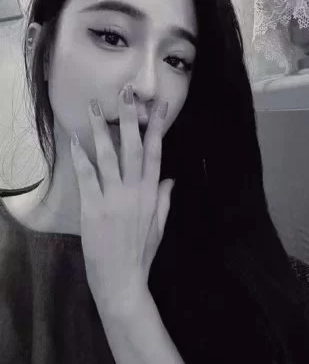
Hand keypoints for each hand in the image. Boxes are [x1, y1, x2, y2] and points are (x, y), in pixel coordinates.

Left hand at [70, 86, 173, 313]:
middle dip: (131, 118)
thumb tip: (170, 178)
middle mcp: (135, 191)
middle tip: (127, 92)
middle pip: (133, 148)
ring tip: (95, 107)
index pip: (157, 153)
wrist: (123, 279)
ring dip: (101, 130)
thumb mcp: (160, 226)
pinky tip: (75, 140)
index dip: (158, 127)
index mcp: (153, 193)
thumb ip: (165, 199)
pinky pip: (87, 177)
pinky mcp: (92, 208)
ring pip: (108, 157)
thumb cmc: (142, 253)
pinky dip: (81, 157)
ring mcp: (113, 198)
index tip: (160, 105)